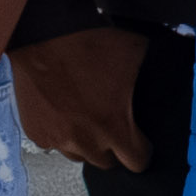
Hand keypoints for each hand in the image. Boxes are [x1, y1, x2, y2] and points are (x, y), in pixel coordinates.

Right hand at [11, 25, 154, 171]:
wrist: (45, 32)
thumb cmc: (90, 41)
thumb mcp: (136, 54)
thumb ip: (149, 77)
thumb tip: (161, 77)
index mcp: (114, 126)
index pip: (136, 162)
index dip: (142, 150)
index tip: (140, 140)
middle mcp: (84, 140)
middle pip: (105, 162)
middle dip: (112, 148)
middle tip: (111, 125)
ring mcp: (56, 138)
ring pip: (77, 155)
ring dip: (85, 143)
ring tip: (85, 117)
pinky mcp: (35, 131)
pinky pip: (53, 143)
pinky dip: (59, 132)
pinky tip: (62, 111)